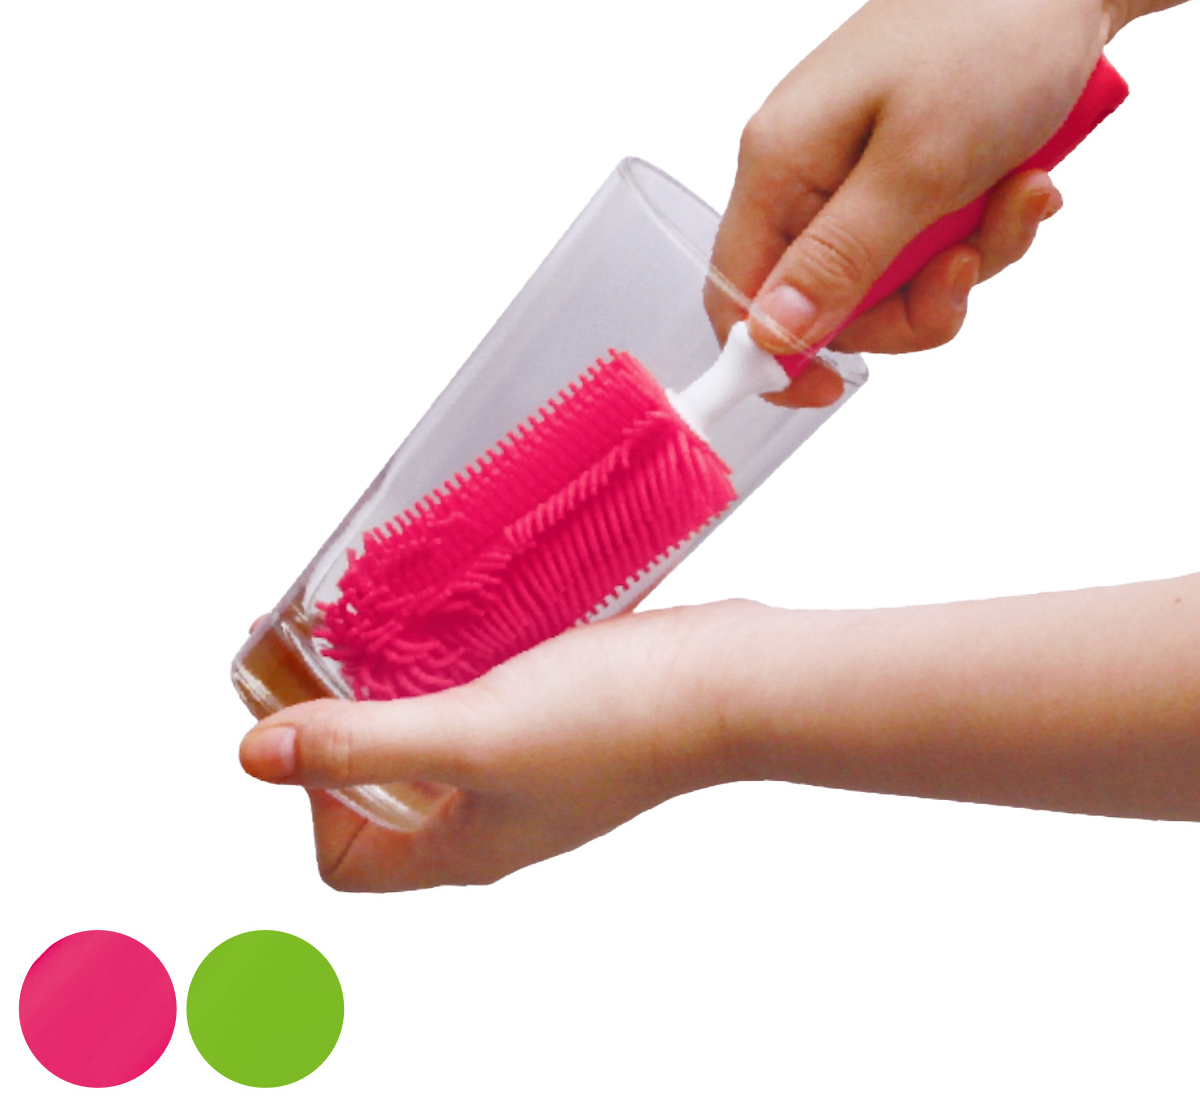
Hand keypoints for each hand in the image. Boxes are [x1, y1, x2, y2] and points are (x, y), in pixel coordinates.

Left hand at [239, 602, 756, 890]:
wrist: (728, 681)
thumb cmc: (614, 721)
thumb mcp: (472, 735)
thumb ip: (363, 745)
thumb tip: (253, 758)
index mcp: (464, 846)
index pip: (346, 858)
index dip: (314, 796)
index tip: (323, 717)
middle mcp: (489, 815)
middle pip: (381, 790)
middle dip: (345, 725)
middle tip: (335, 652)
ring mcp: (526, 765)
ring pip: (428, 735)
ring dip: (395, 684)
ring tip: (386, 626)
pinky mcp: (554, 715)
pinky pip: (476, 695)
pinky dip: (449, 659)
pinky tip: (452, 614)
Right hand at [707, 0, 1130, 406]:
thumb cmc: (990, 30)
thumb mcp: (915, 165)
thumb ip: (838, 262)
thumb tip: (769, 338)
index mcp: (779, 164)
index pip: (734, 294)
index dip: (769, 357)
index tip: (824, 392)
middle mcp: (808, 175)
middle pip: (826, 304)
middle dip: (909, 305)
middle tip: (963, 266)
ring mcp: (859, 175)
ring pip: (890, 283)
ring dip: (963, 264)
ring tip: (1016, 197)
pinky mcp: (909, 173)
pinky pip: (931, 249)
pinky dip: (983, 234)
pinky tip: (1021, 184)